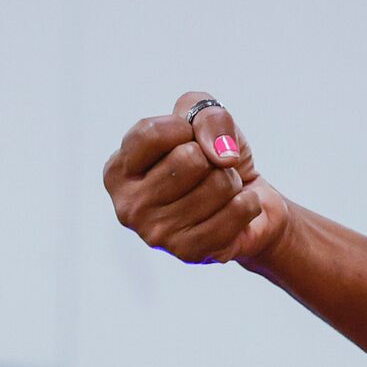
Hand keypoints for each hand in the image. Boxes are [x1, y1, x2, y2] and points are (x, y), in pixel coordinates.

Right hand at [103, 91, 289, 269]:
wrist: (248, 203)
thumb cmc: (214, 156)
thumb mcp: (205, 118)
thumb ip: (207, 114)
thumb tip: (221, 155)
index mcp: (118, 171)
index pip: (150, 133)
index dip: (184, 128)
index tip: (189, 139)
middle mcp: (128, 206)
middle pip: (188, 159)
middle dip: (212, 158)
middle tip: (208, 171)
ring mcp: (156, 233)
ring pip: (217, 184)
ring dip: (231, 181)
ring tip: (220, 192)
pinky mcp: (189, 252)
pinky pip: (237, 209)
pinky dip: (248, 202)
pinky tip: (235, 209)